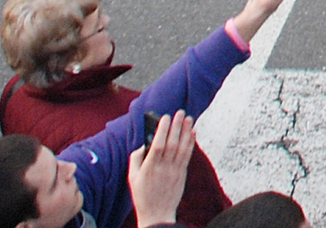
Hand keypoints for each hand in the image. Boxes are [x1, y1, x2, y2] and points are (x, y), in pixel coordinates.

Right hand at [126, 110, 195, 227]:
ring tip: (188, 118)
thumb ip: (136, 159)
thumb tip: (143, 144)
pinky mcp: (182, 174)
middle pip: (172, 143)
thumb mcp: (132, 178)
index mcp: (149, 168)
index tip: (164, 117)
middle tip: (180, 112)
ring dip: (186, 131)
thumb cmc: (142, 196)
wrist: (157, 214)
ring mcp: (175, 171)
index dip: (162, 130)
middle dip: (176, 126)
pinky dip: (191, 143)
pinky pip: (187, 155)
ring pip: (182, 148)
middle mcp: (164, 168)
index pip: (158, 145)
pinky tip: (193, 133)